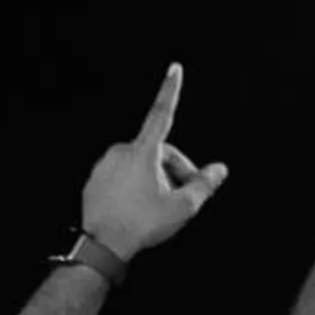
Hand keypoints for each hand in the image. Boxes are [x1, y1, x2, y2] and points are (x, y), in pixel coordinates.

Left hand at [81, 63, 227, 257]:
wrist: (102, 245)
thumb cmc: (142, 224)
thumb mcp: (182, 206)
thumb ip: (204, 184)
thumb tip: (220, 169)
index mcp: (142, 152)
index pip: (162, 113)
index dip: (171, 90)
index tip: (175, 68)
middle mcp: (121, 152)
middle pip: (158, 152)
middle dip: (175, 170)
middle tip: (185, 196)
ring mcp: (105, 165)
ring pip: (140, 165)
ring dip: (156, 180)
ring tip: (160, 208)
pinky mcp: (95, 179)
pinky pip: (122, 176)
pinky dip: (135, 186)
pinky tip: (139, 210)